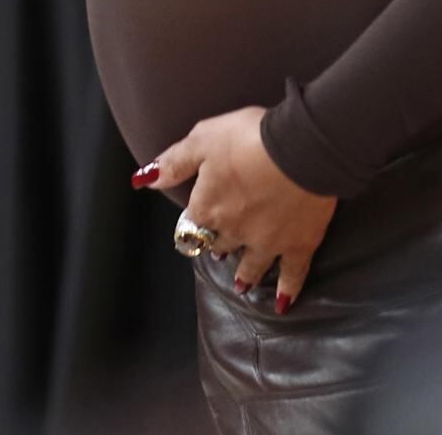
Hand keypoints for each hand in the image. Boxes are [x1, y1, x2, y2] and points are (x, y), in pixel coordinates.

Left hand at [133, 108, 337, 312]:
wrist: (299, 148)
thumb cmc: (248, 138)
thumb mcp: (202, 139)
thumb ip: (174, 162)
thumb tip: (143, 180)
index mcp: (208, 207)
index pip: (193, 221)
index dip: (195, 219)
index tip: (197, 221)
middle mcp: (234, 232)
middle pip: (221, 243)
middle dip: (219, 244)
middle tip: (220, 248)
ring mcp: (267, 242)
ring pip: (252, 265)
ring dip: (245, 274)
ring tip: (242, 283)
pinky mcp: (299, 244)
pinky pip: (292, 274)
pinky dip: (287, 289)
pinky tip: (283, 303)